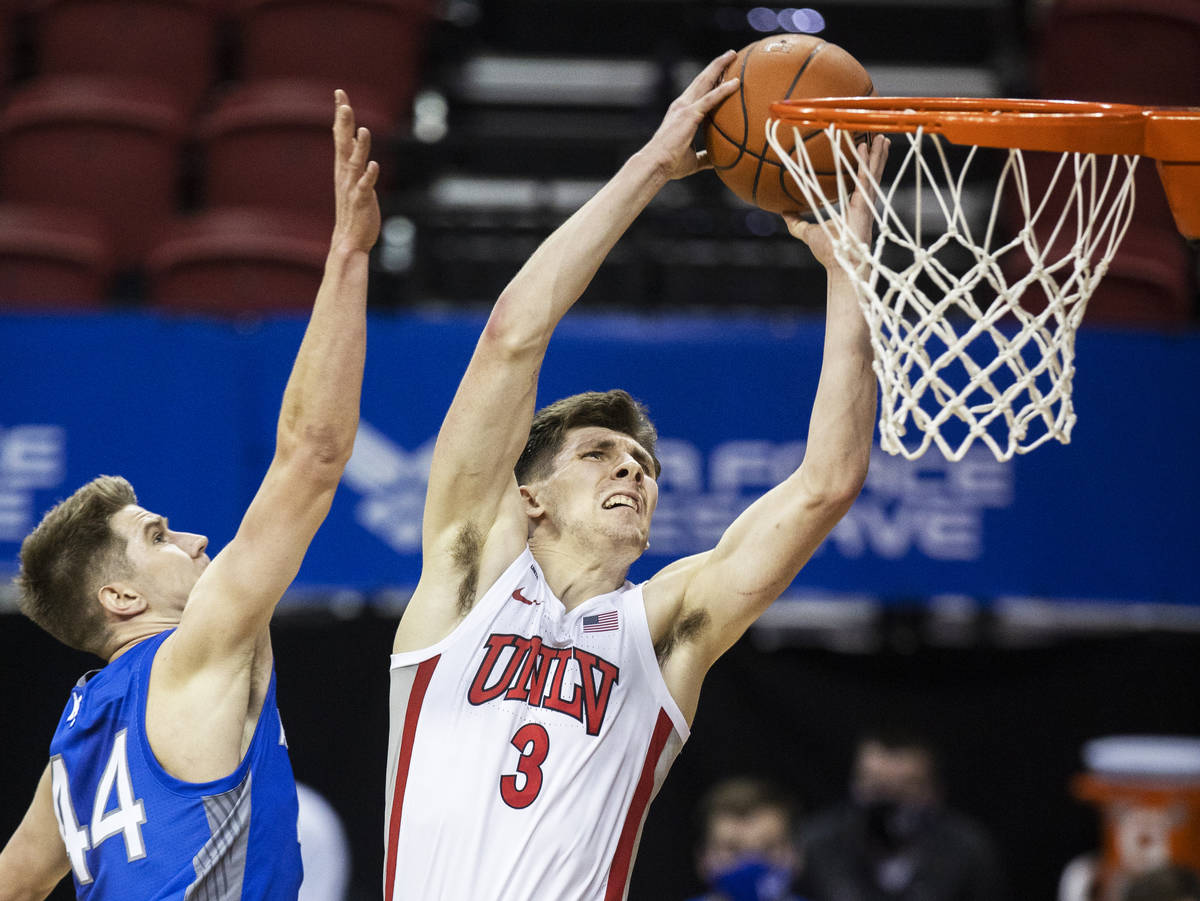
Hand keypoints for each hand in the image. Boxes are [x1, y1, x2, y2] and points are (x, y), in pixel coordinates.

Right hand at [331, 89, 380, 252]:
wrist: (349, 241)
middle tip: (344, 103)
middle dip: (344, 124)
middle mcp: (345, 174)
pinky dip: (368, 176)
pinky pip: (365, 187)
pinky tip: (374, 165)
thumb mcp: (351, 179)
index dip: (340, 115)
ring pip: (355, 163)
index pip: (340, 136)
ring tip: (363, 130)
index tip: (340, 93)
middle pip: (344, 144)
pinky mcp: (362, 202)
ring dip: (359, 147)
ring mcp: (353, 188)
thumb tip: (351, 137)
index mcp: (343, 167)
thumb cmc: (353, 209)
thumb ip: (351, 158)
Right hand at [642, 50, 740, 180]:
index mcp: (681, 112)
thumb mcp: (692, 160)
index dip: (711, 79)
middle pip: (702, 79)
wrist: (655, 165)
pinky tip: (736, 83)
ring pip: (705, 81)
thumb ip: (705, 157)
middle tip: (731, 54)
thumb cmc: (670, 164)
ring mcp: (684, 108)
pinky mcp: (689, 115)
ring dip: (719, 67)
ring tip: (733, 55)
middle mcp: (682, 105)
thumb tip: (717, 161)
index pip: (699, 91)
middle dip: (716, 65)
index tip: (722, 71)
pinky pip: (710, 99)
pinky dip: (723, 90)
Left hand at [784, 133, 889, 268]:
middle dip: (875, 156)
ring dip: (877, 153)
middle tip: (878, 137)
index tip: (864, 151)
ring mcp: (866, 203)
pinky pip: (866, 178)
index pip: (859, 182)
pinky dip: (867, 162)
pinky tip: (866, 146)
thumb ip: (796, 222)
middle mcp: (863, 203)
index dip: (863, 167)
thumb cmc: (829, 252)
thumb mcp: (808, 232)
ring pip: (873, 172)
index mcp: (854, 208)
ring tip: (880, 136)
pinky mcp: (864, 204)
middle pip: (870, 174)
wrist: (841, 265)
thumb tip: (783, 212)